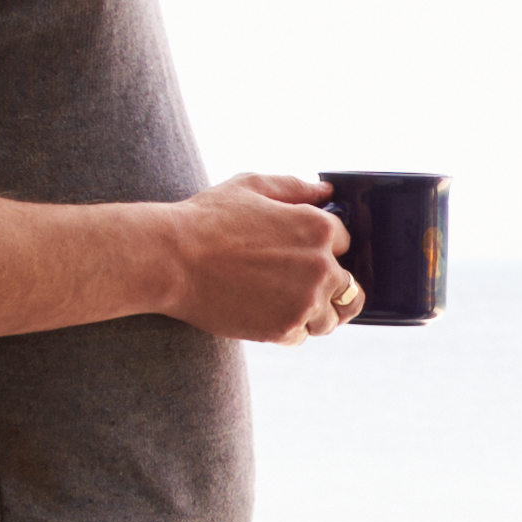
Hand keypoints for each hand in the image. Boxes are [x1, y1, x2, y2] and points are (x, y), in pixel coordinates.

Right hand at [160, 174, 358, 345]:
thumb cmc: (206, 219)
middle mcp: (320, 267)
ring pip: (330, 318)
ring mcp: (304, 302)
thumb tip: (327, 190)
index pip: (346, 243)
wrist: (170, 260)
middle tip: (299, 284)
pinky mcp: (283, 329)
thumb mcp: (252, 186)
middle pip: (350, 287)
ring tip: (281, 301)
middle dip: (330, 286)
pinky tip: (263, 311)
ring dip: (313, 312)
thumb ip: (295, 188)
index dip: (326, 247)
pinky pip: (301, 335)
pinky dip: (287, 328)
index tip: (303, 252)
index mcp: (318, 228)